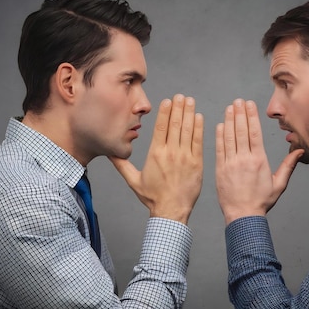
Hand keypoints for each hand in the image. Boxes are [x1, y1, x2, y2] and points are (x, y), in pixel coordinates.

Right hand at [109, 94, 203, 224]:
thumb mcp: (133, 180)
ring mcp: (185, 157)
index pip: (161, 127)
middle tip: (181, 96)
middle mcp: (170, 153)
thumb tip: (109, 153)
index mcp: (155, 154)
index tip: (168, 100)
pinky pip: (198, 141)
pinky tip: (199, 117)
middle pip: (175, 124)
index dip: (165, 112)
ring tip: (190, 101)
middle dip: (179, 108)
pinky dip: (199, 128)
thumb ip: (121, 164)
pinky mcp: (197, 163)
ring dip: (189, 113)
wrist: (171, 211)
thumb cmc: (153, 198)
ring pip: (187, 130)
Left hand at [215, 99, 302, 224]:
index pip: (254, 133)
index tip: (249, 104)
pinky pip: (219, 148)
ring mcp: (231, 163)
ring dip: (229, 121)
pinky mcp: (220, 169)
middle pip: (241, 131)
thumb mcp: (279, 184)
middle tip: (238, 101)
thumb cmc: (261, 201)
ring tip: (230, 108)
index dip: (251, 116)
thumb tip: (299, 150)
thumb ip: (288, 166)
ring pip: (229, 137)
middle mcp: (244, 159)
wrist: (243, 215)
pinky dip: (219, 136)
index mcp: (259, 160)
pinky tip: (220, 125)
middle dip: (240, 114)